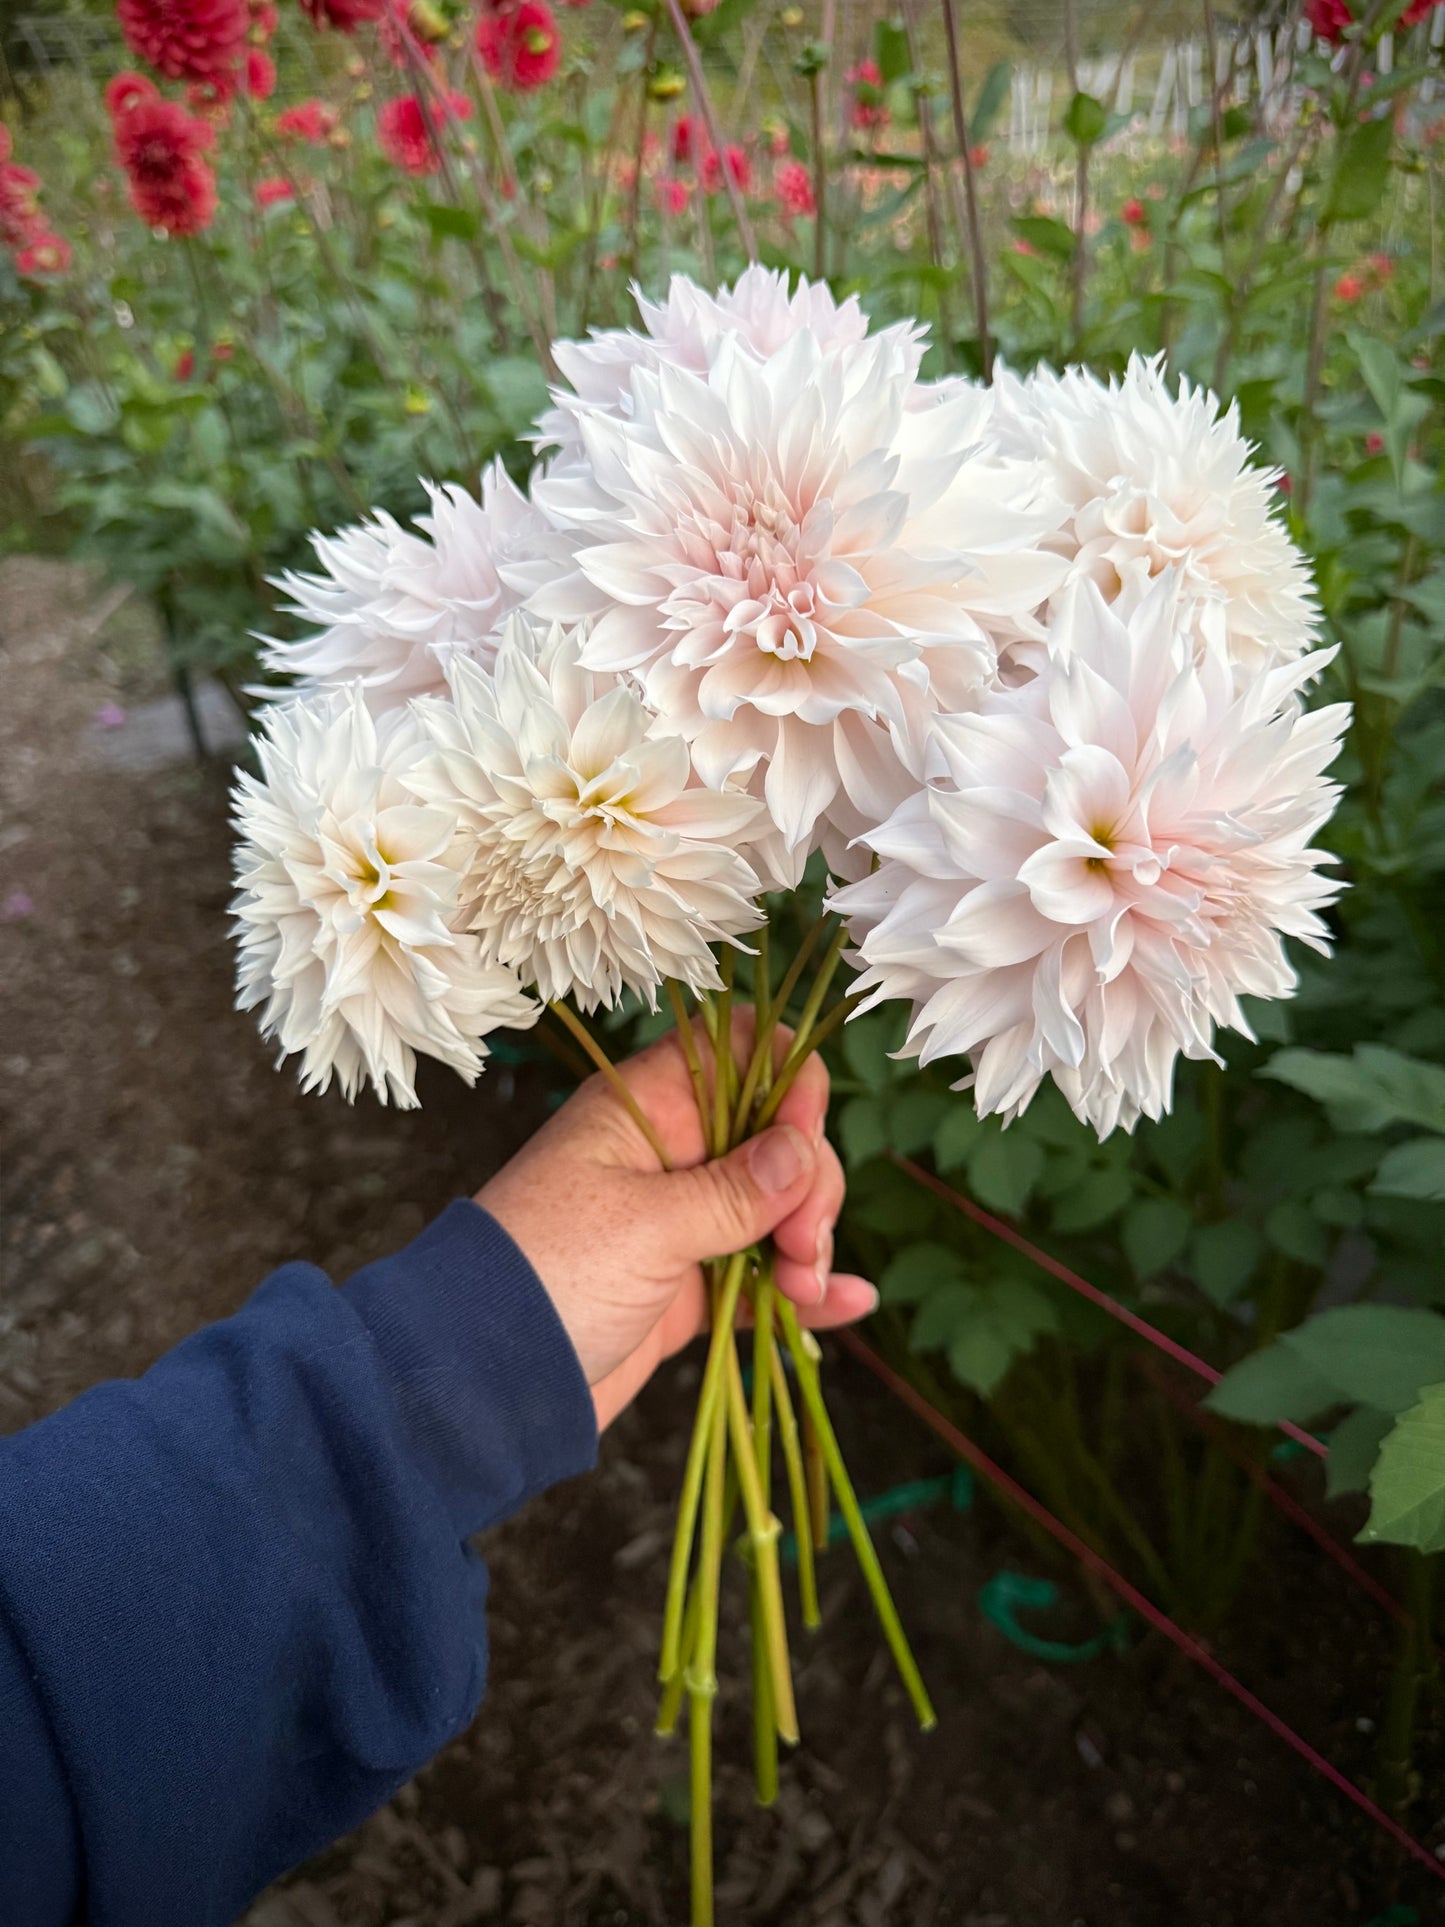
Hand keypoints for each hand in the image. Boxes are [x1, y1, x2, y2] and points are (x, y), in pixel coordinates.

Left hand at [476, 1013, 875, 1430]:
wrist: (480, 1386)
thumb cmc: (546, 1277)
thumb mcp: (645, 1226)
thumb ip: (735, 1189)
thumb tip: (803, 1148)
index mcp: (644, 1111)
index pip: (738, 1052)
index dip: (786, 1085)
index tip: (804, 1143)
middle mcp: (666, 1155)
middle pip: (774, 1136)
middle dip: (808, 1186)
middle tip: (804, 1246)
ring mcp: (678, 1224)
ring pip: (775, 1209)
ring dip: (808, 1243)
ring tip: (804, 1290)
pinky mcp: (686, 1290)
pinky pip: (760, 1276)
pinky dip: (802, 1289)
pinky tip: (847, 1304)